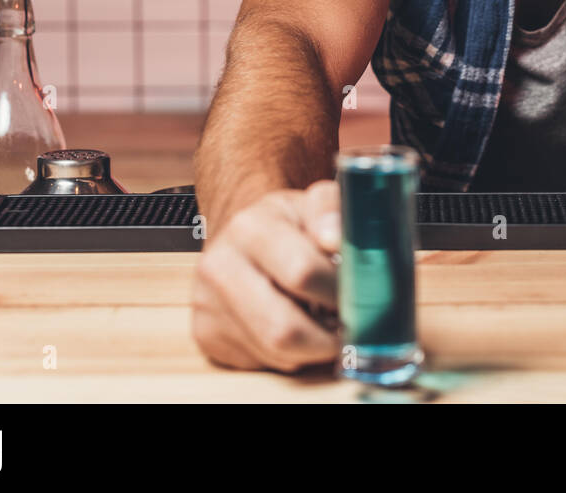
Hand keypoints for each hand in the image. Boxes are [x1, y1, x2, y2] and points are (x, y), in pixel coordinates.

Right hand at [192, 182, 341, 371]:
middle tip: (348, 326)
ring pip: (277, 354)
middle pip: (284, 330)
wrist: (241, 236)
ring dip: (312, 349)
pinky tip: (296, 327)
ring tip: (324, 324)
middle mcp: (219, 267)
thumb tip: (335, 240)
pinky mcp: (206, 334)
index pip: (303, 273)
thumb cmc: (286, 224)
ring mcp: (207, 305)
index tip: (358, 295)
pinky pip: (263, 363)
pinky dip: (290, 355)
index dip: (339, 292)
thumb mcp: (313, 202)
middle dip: (328, 336)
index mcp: (250, 228)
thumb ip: (331, 211)